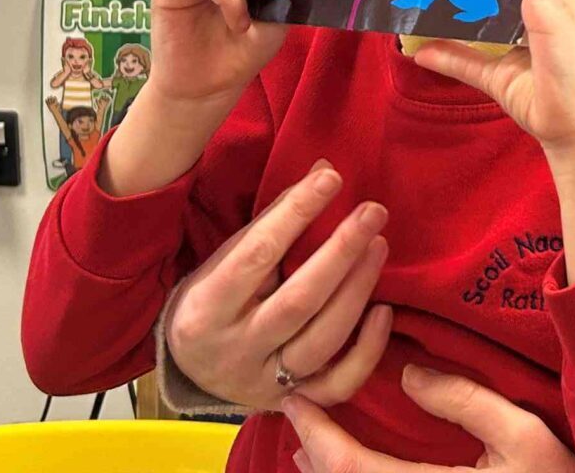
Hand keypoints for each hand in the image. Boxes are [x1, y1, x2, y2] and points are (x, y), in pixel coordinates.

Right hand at [166, 163, 393, 409]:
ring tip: (379, 246)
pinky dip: (367, 350)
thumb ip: (273, 220)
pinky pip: (339, 383)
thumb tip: (324, 172)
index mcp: (207, 308)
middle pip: (297, 301)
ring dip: (358, 290)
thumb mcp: (225, 259)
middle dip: (341, 252)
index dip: (296, 214)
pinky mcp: (294, 402)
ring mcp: (266, 382)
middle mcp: (236, 350)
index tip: (332, 180)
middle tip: (373, 213)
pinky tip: (385, 311)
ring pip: (323, 340)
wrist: (189, 370)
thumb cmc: (213, 299)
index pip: (257, 255)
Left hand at [284, 366, 574, 472]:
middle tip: (294, 407)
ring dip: (325, 472)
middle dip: (310, 451)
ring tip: (310, 441)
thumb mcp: (522, 434)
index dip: (315, 432)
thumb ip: (466, 402)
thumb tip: (409, 374)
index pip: (350, 467)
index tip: (294, 397)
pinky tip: (344, 471)